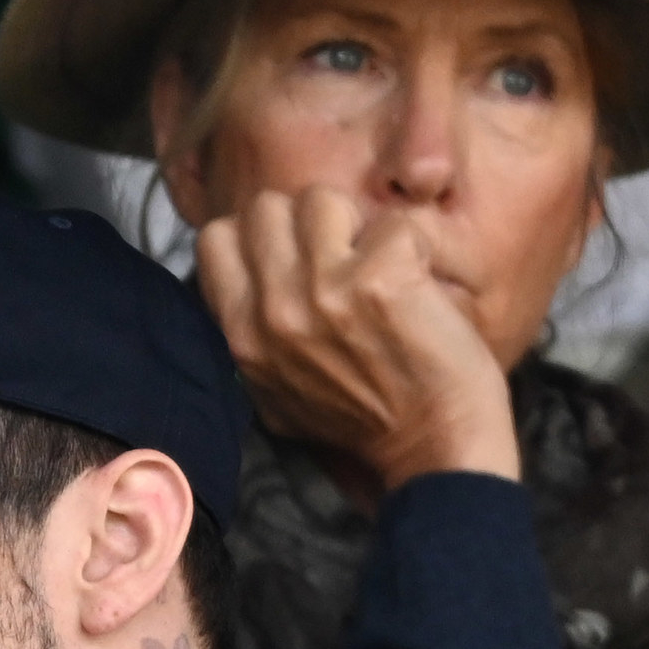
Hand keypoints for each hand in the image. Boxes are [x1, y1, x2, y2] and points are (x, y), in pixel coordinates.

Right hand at [198, 188, 520, 486]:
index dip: (258, 237)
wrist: (432, 450)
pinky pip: (391, 223)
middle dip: (307, 224)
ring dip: (357, 226)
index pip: (216, 238)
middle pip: (267, 207)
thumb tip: (236, 285)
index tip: (292, 259)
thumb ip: (252, 337)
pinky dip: (412, 247)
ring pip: (323, 199)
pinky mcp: (381, 279)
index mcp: (242, 336)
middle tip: (341, 261)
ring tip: (378, 268)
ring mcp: (325, 291)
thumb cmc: (362, 424)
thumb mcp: (276, 392)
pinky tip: (417, 286)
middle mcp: (274, 310)